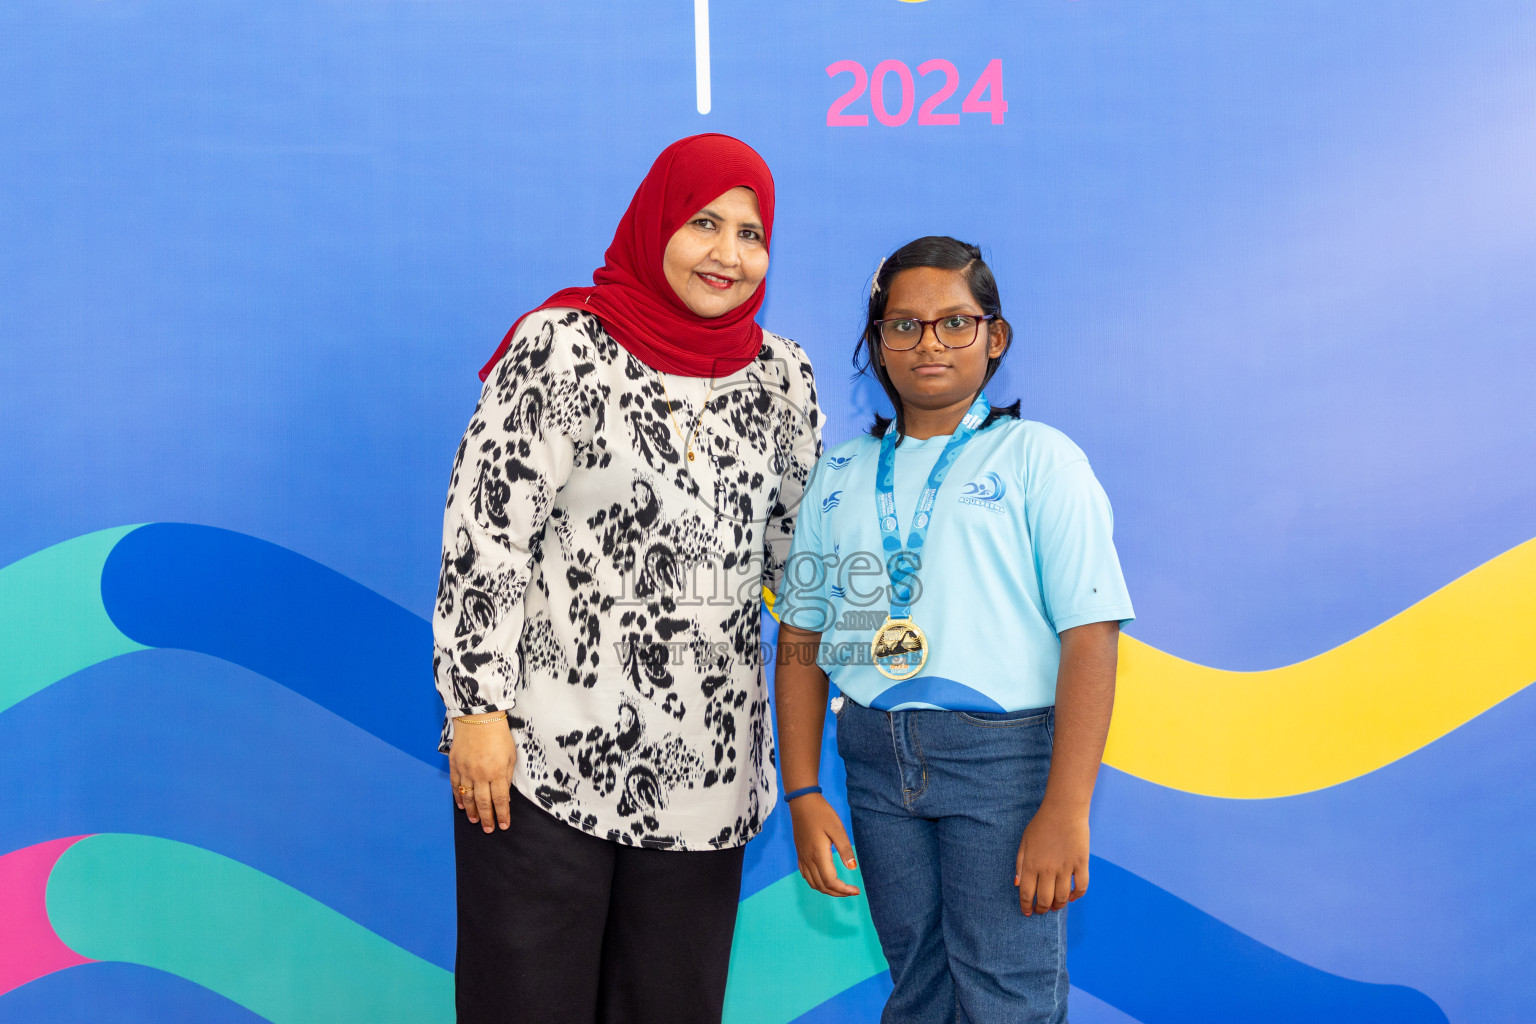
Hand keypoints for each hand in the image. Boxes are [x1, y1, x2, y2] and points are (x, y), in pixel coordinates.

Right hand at [448, 714, 516, 833]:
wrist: (478, 717)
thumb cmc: (499, 735)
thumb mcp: (511, 756)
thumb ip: (507, 777)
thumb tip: (505, 796)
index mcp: (497, 773)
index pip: (500, 800)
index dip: (502, 815)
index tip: (503, 825)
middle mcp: (480, 775)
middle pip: (483, 803)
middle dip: (487, 819)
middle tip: (488, 830)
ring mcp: (466, 771)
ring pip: (468, 797)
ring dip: (472, 812)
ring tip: (476, 821)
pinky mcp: (455, 765)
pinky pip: (456, 786)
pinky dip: (458, 798)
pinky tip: (462, 806)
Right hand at [790, 794, 860, 896]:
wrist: (802, 802)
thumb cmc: (822, 813)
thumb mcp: (837, 829)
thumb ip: (845, 849)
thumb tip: (853, 868)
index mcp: (819, 855)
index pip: (831, 882)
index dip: (844, 890)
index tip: (856, 890)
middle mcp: (809, 859)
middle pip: (822, 886)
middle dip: (838, 893)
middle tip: (852, 891)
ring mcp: (802, 857)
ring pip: (813, 883)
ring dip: (827, 890)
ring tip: (841, 888)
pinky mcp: (800, 853)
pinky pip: (806, 875)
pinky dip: (817, 883)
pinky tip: (825, 879)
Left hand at [1014, 804, 1088, 915]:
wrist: (1064, 810)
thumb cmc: (1041, 825)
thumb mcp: (1024, 842)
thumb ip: (1019, 863)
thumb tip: (1017, 884)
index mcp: (1031, 864)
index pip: (1026, 893)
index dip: (1026, 906)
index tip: (1027, 912)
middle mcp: (1048, 869)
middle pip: (1044, 900)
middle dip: (1041, 909)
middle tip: (1041, 910)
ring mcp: (1066, 868)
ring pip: (1063, 898)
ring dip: (1058, 906)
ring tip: (1055, 906)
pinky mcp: (1081, 864)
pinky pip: (1081, 887)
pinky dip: (1077, 896)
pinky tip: (1072, 897)